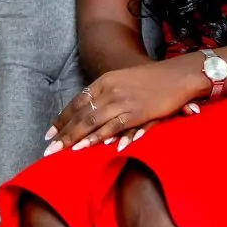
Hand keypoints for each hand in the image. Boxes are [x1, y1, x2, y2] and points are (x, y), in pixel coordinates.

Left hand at [43, 58, 205, 155]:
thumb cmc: (152, 80)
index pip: (77, 101)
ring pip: (94, 122)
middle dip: (64, 133)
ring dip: (77, 138)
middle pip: (82, 114)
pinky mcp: (137, 112)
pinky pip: (115, 127)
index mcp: (105, 81)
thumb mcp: (124, 81)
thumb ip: (108, 95)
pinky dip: (102, 138)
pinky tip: (91, 148)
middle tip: (48, 149)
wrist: (177, 75)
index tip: (49, 132)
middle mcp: (110, 90)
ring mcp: (123, 101)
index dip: (63, 118)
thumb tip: (91, 112)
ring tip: (63, 152)